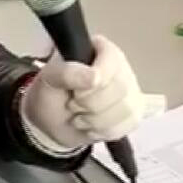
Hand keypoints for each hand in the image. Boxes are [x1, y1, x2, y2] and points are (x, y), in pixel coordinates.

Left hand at [21, 35, 143, 152]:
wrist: (52, 122)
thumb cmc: (52, 94)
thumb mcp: (49, 78)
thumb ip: (67, 72)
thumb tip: (95, 77)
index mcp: (102, 50)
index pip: (112, 61)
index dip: (95, 80)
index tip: (76, 91)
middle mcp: (122, 68)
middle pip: (121, 88)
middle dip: (90, 104)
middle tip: (73, 104)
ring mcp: (131, 92)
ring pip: (127, 109)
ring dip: (96, 120)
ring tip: (80, 116)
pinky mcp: (134, 114)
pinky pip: (128, 125)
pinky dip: (104, 131)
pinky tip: (92, 126)